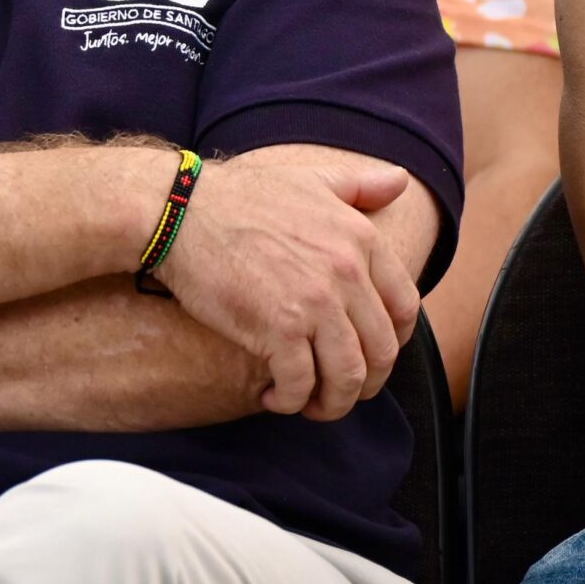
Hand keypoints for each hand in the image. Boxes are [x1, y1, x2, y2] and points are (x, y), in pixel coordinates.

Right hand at [153, 151, 418, 421]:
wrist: (179, 210)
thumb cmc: (238, 196)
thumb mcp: (309, 180)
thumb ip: (359, 185)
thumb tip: (401, 181)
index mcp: (361, 238)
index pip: (404, 307)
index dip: (391, 342)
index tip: (367, 353)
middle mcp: (346, 272)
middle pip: (381, 351)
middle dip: (363, 382)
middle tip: (337, 389)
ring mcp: (314, 302)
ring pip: (347, 376)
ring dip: (332, 402)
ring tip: (308, 403)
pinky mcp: (277, 328)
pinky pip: (301, 384)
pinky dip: (291, 401)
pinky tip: (274, 396)